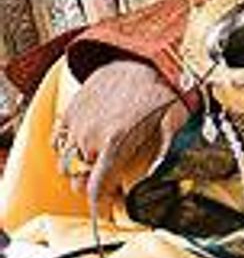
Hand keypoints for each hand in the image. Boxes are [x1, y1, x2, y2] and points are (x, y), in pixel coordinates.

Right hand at [53, 60, 187, 211]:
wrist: (145, 54)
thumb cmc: (161, 90)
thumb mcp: (172, 125)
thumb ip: (163, 158)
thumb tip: (156, 184)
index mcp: (116, 142)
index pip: (94, 190)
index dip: (100, 202)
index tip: (108, 202)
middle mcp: (92, 134)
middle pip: (79, 179)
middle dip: (92, 182)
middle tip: (110, 175)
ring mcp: (78, 121)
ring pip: (66, 161)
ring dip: (80, 164)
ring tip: (98, 156)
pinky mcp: (70, 108)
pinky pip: (57, 139)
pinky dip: (66, 145)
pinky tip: (85, 140)